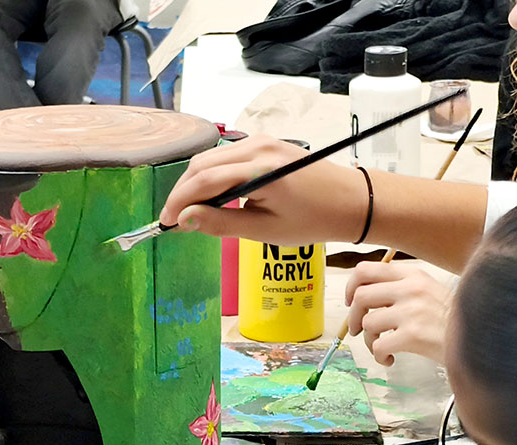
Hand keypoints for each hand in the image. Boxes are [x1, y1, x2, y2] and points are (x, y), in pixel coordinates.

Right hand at [159, 136, 370, 244]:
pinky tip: (215, 197)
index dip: (179, 202)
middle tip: (177, 220)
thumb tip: (185, 219)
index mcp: (259, 169)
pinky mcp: (266, 143)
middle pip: (202, 164)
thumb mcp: (264, 230)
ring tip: (194, 212)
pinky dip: (213, 175)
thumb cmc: (312, 221)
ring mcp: (262, 141)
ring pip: (212, 158)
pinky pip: (227, 156)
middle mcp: (257, 147)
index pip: (203, 180)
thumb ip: (221, 223)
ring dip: (197, 183)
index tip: (166, 223)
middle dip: (184, 191)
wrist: (350, 201)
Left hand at [344, 262, 450, 365]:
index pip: (366, 270)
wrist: (480, 338)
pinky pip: (378, 346)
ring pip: (368, 323)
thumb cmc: (451, 320)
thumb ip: (400, 288)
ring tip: (383, 346)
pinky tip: (390, 358)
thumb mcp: (429, 291)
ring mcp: (412, 311)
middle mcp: (411, 288)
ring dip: (369, 339)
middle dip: (355, 316)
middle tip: (360, 330)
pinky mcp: (413, 334)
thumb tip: (364, 297)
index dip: (351, 286)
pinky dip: (379, 356)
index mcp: (412, 275)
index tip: (352, 302)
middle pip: (361, 296)